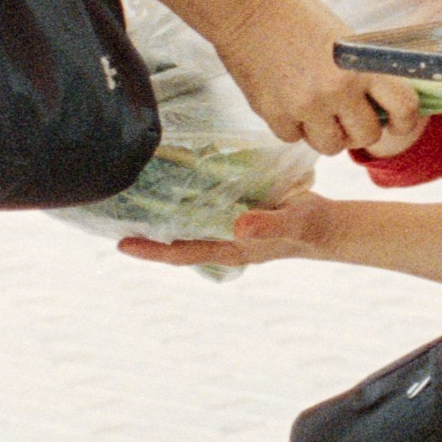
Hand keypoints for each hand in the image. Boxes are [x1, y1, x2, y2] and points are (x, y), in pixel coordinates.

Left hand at [117, 190, 337, 269]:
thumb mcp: (291, 222)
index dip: (152, 251)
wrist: (327, 227)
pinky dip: (185, 204)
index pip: (182, 253)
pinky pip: (203, 213)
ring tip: (135, 202)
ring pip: (188, 229)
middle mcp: (224, 243)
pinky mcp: (237, 217)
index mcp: (231, 249)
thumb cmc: (309, 226)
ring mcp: (229, 232)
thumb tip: (238, 226)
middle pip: (178, 244)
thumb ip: (267, 225)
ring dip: (164, 220)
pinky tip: (175, 187)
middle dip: (149, 237)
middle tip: (115, 219)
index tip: (122, 245)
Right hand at [211, 0, 426, 160]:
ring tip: (316, 111)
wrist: (244, 6)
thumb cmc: (294, 12)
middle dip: (360, 128)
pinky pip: (294, 138)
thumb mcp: (341, 36)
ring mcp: (304, 106)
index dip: (406, 120)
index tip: (398, 122)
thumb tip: (377, 99)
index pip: (403, 106)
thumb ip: (361, 68)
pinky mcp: (274, 115)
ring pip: (331, 146)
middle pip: (367, 135)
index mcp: (360, 65)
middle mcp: (336, 90)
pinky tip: (287, 102)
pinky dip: (294, 127)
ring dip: (328, 133)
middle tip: (349, 114)